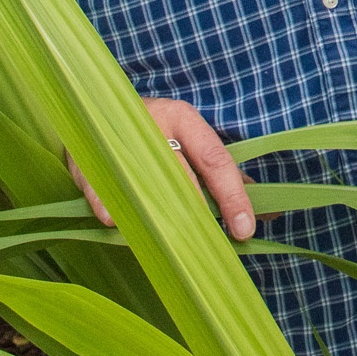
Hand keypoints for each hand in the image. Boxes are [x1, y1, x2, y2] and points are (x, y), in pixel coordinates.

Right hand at [67, 96, 257, 240]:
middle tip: (211, 246)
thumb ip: (225, 176)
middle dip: (198, 213)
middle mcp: (153, 124)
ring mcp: (118, 139)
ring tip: (170, 241)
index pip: (215, 160)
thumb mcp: (188, 142)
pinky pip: (98, 182)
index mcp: (183, 119)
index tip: (244, 229)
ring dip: (155, 212)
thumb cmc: (154, 134)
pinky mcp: (88, 155)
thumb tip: (268, 214)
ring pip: (142, 181)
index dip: (232, 196)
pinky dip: (105, 202)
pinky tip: (112, 220)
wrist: (92, 108)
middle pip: (180, 175)